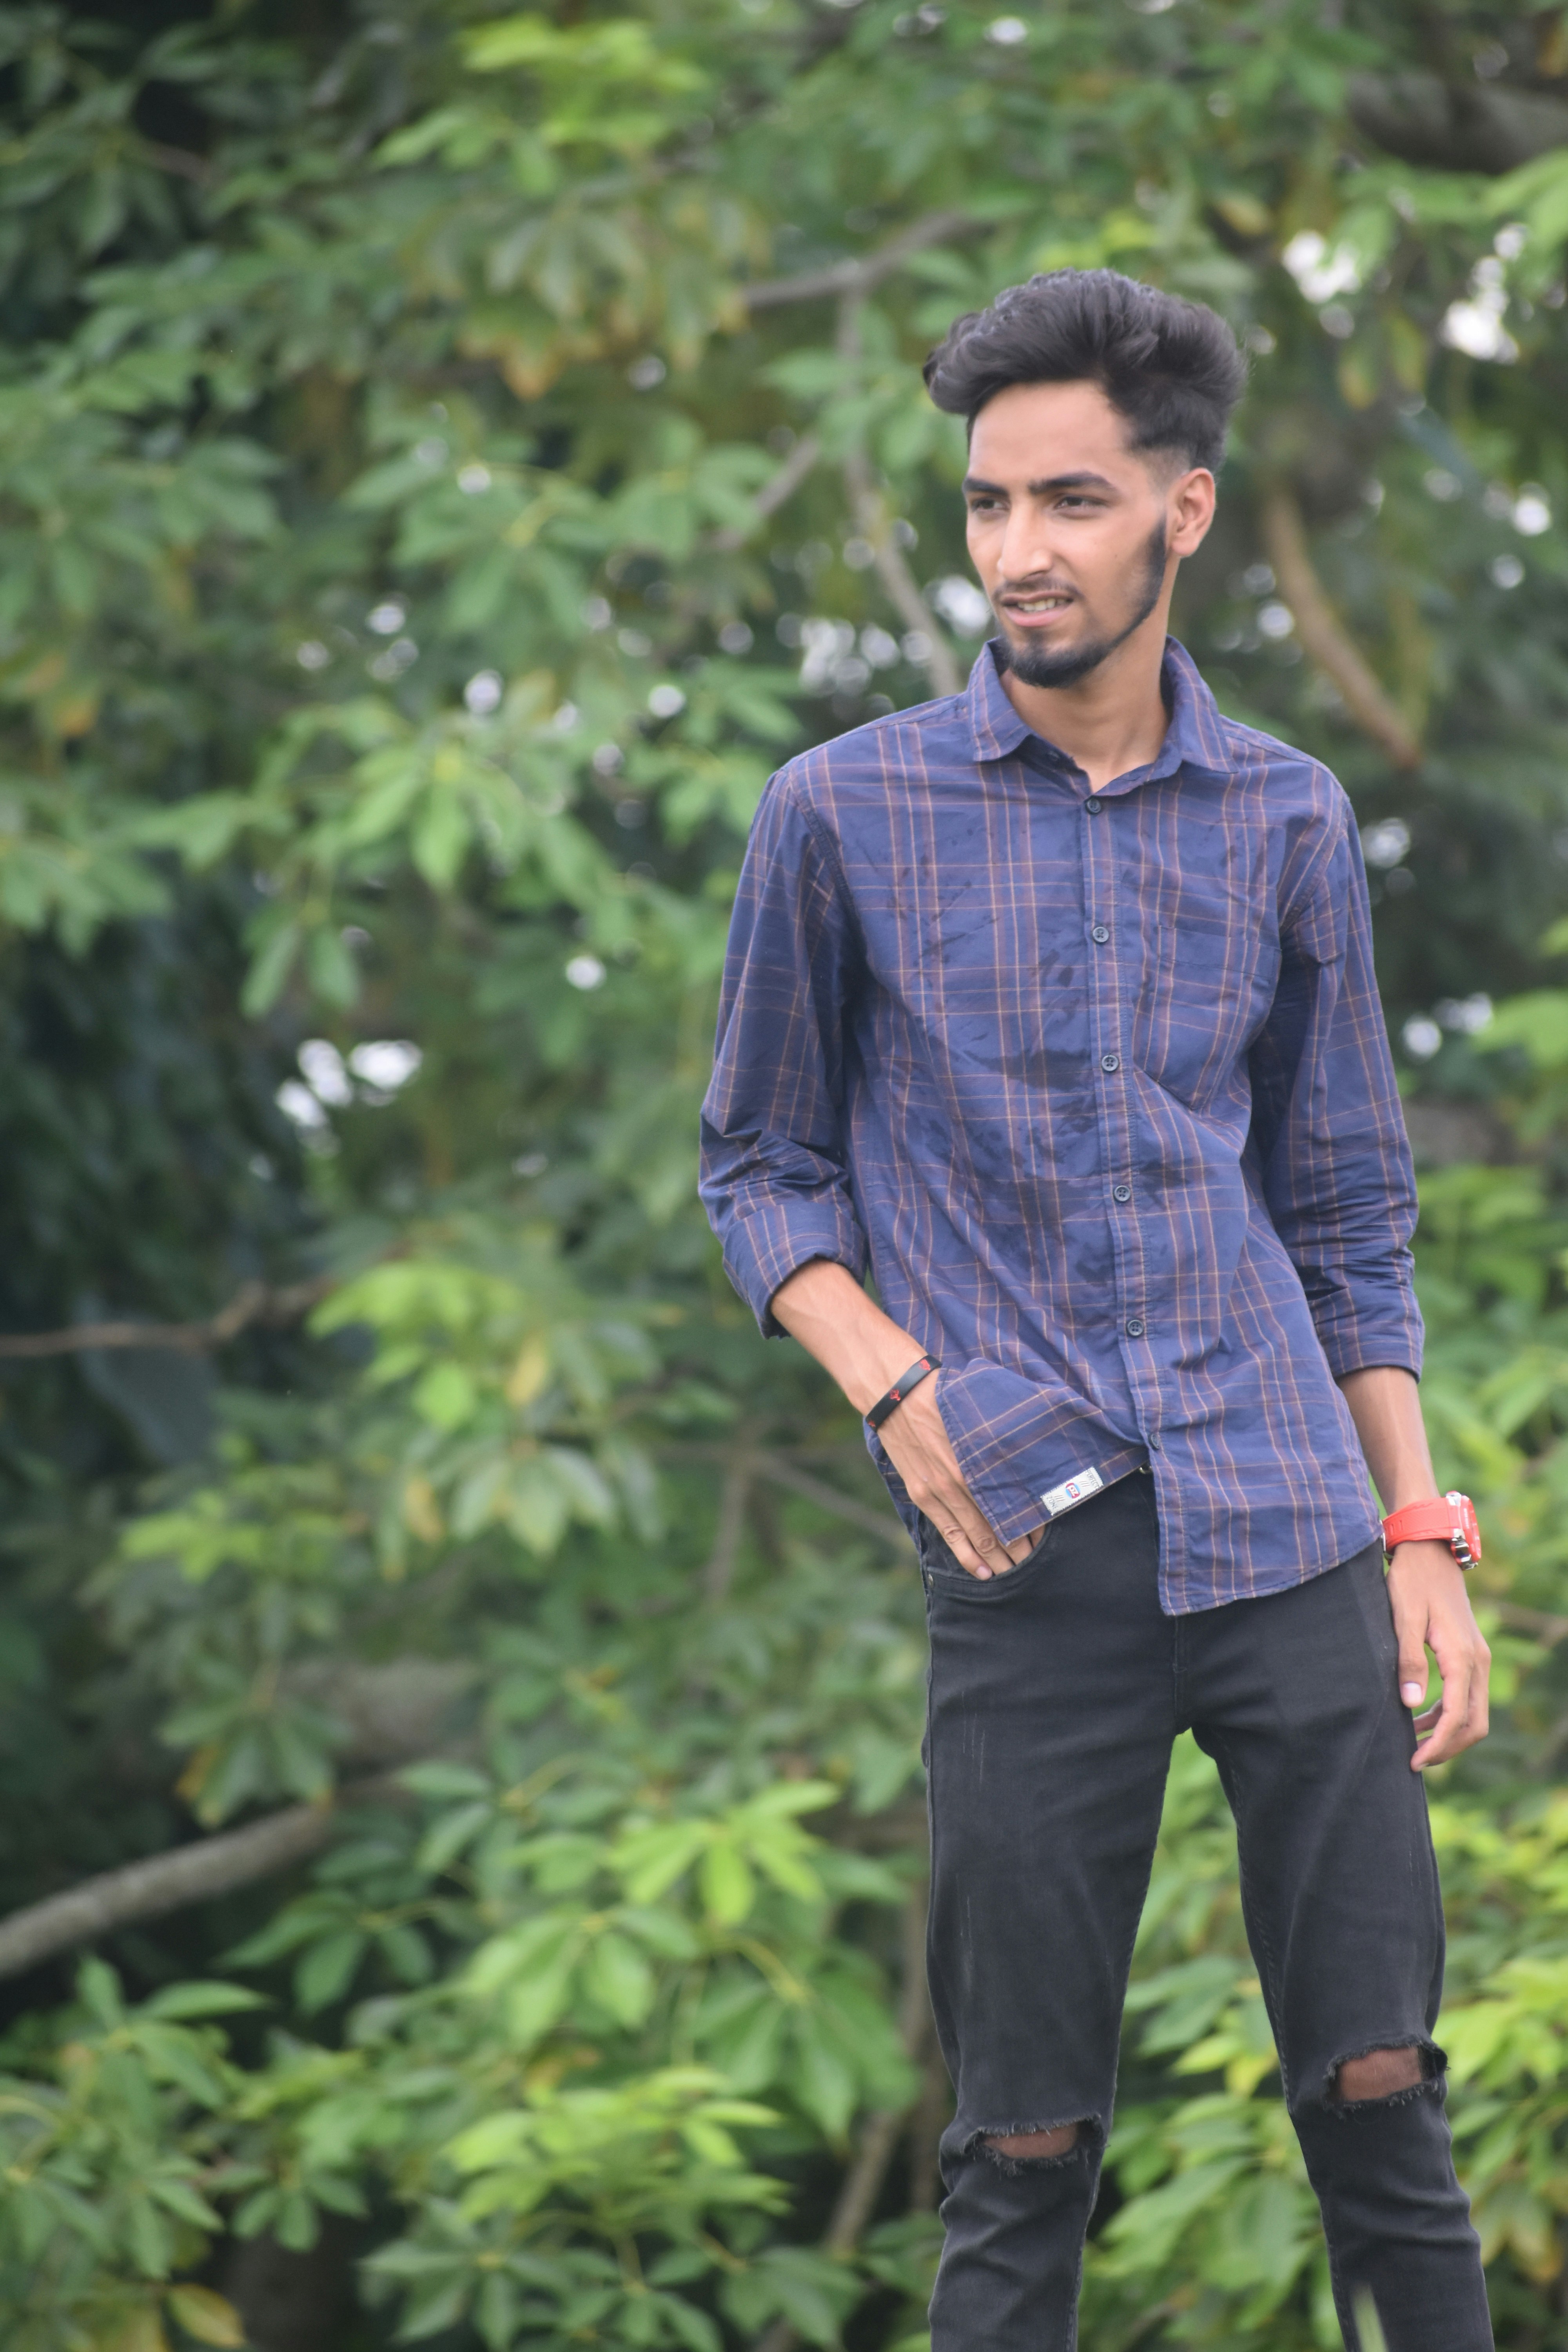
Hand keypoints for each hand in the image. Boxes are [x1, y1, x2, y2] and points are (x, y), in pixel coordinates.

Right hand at [878, 1374, 1040, 1579]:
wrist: (894, 1394)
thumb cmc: (941, 1396)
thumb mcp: (976, 1412)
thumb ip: (997, 1440)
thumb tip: (1026, 1456)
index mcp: (976, 1458)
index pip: (1009, 1501)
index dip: (1029, 1522)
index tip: (1044, 1535)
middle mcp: (959, 1479)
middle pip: (995, 1523)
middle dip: (1017, 1547)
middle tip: (1036, 1564)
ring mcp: (938, 1490)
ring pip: (974, 1535)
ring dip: (996, 1557)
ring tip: (1014, 1573)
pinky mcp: (921, 1494)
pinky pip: (947, 1532)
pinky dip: (965, 1554)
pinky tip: (981, 1570)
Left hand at [1386, 1540, 1490, 1768]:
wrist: (1430, 1552)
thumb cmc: (1412, 1581)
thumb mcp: (1402, 1618)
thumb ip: (1407, 1661)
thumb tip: (1410, 1705)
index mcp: (1462, 1656)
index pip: (1458, 1715)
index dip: (1438, 1744)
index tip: (1414, 1761)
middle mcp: (1478, 1661)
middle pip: (1474, 1722)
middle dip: (1448, 1747)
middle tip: (1415, 1761)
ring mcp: (1478, 1658)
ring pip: (1474, 1712)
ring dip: (1448, 1733)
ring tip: (1413, 1743)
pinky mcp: (1470, 1654)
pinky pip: (1467, 1696)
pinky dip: (1448, 1713)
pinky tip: (1421, 1717)